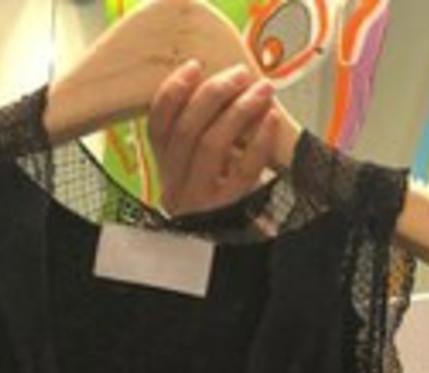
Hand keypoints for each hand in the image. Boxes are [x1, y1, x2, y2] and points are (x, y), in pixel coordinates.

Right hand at [148, 61, 281, 215]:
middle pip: (187, 131)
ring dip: (239, 110)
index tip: (194, 66)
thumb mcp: (199, 171)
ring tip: (262, 90)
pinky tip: (271, 119)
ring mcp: (200, 202)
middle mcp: (175, 189)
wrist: (229, 250)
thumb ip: (199, 135)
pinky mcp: (228, 211)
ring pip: (212, 145)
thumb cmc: (219, 200)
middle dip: (214, 94)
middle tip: (238, 74)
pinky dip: (260, 140)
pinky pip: (244, 170)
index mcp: (165, 173)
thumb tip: (221, 84)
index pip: (157, 128)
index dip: (172, 93)